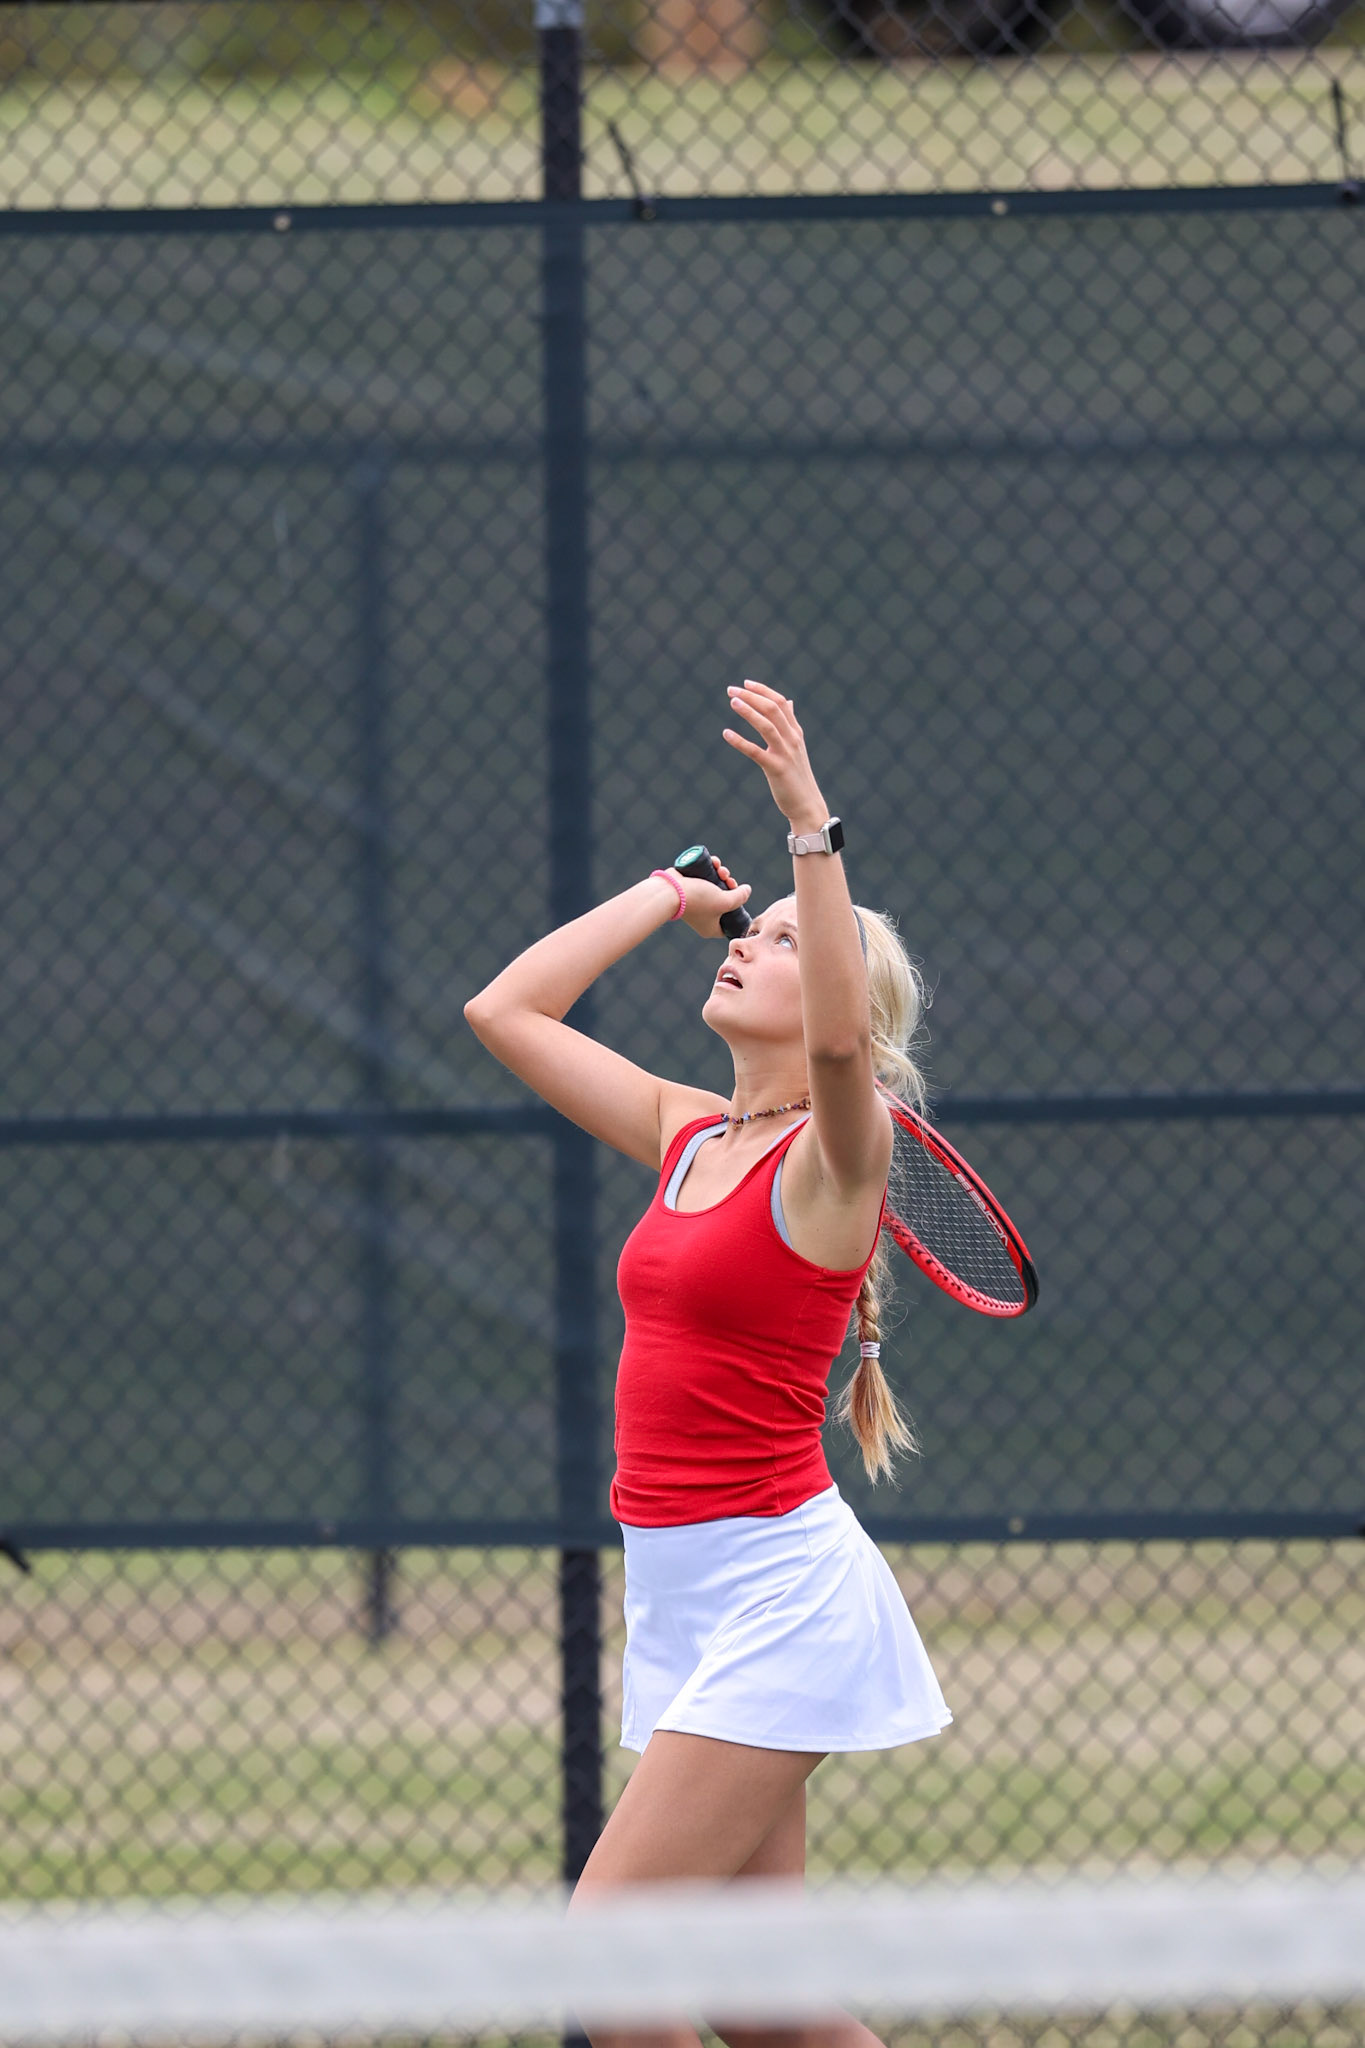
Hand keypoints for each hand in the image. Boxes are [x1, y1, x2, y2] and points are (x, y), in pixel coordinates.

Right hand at [664, 859, 750, 939]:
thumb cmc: (697, 900)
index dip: (738, 908)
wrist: (669, 890)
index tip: (739, 897)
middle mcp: (704, 917)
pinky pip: (706, 878)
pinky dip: (711, 869)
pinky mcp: (690, 888)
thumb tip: (747, 890)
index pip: (731, 922)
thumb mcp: (725, 901)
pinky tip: (714, 862)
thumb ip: (740, 897)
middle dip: (730, 886)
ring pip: (716, 886)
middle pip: (725, 900)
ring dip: (722, 874)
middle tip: (728, 879)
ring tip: (720, 868)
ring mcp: (696, 902)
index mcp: (711, 927)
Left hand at [722, 680, 826, 825]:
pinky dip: (740, 741)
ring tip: (732, 702)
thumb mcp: (796, 745)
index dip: (763, 690)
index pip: (780, 702)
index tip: (745, 683)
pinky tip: (726, 734)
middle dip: (751, 696)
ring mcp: (785, 753)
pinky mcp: (776, 769)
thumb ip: (790, 723)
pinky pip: (756, 752)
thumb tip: (788, 701)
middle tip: (731, 690)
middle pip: (773, 709)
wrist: (807, 804)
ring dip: (749, 711)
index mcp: (796, 732)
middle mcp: (792, 739)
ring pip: (767, 726)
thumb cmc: (797, 775)